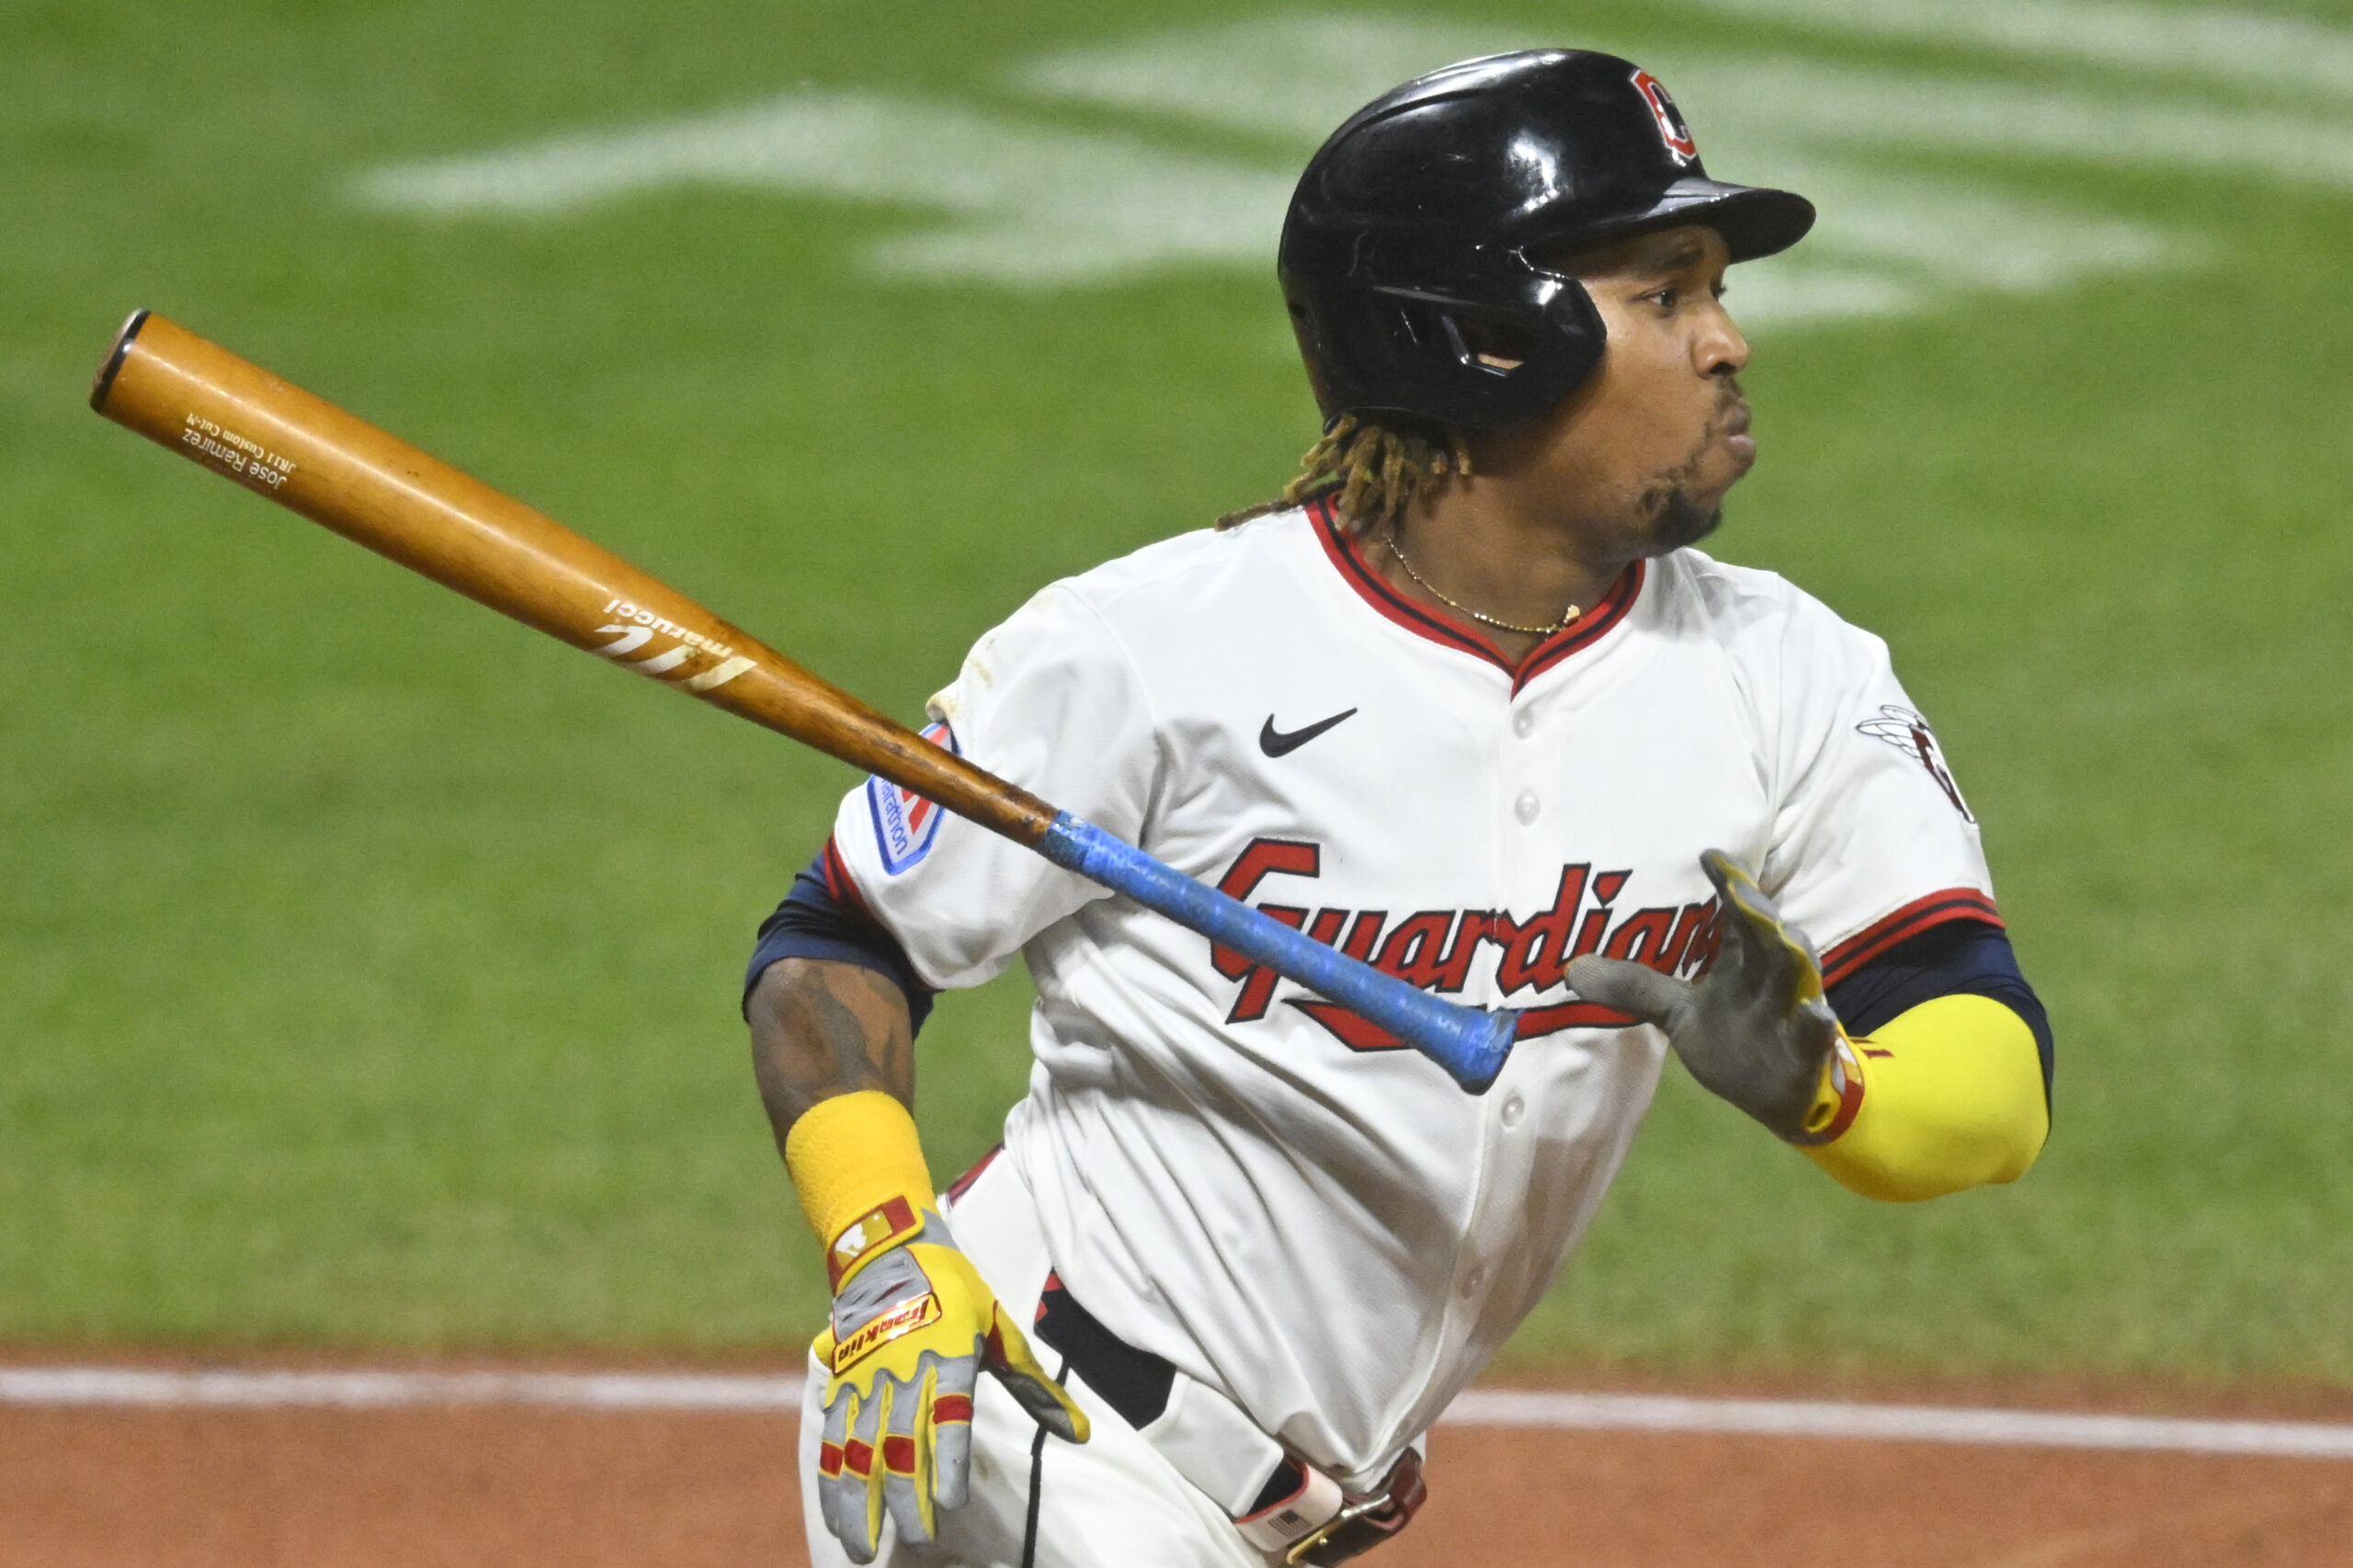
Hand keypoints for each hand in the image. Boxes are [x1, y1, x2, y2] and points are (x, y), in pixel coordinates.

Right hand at [812, 1220, 1088, 1562]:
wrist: (888, 1247)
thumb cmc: (956, 1291)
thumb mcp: (1002, 1330)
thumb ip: (1035, 1389)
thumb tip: (1079, 1433)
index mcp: (949, 1358)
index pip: (947, 1419)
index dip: (944, 1463)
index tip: (949, 1505)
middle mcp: (904, 1372)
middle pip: (899, 1445)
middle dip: (905, 1499)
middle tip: (917, 1540)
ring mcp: (866, 1379)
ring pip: (858, 1451)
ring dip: (861, 1503)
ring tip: (866, 1549)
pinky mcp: (841, 1382)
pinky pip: (833, 1439)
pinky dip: (833, 1481)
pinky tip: (838, 1518)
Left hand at [1566, 849, 1841, 1139]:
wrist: (1779, 1097)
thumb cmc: (1732, 1039)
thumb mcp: (1677, 1012)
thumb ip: (1632, 987)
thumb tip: (1573, 969)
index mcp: (1741, 960)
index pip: (1735, 914)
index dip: (1727, 883)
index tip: (1709, 854)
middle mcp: (1769, 977)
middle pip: (1767, 937)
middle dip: (1757, 911)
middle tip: (1740, 889)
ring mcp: (1791, 1013)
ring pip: (1798, 976)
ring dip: (1792, 955)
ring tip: (1783, 933)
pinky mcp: (1806, 1054)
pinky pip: (1815, 1038)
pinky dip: (1815, 1026)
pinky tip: (1815, 1015)